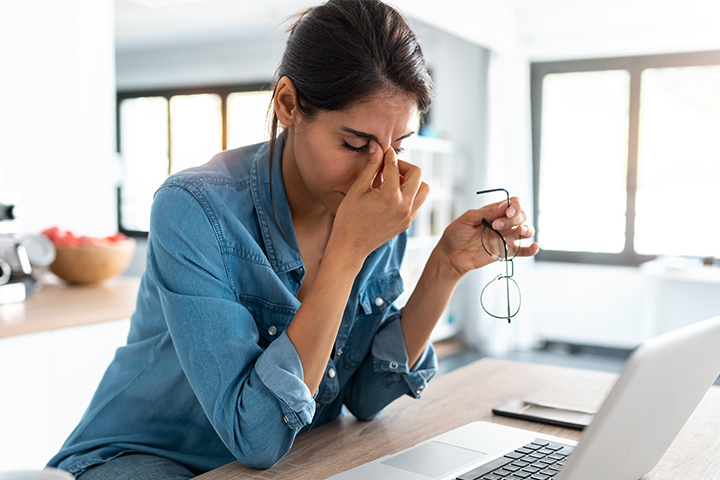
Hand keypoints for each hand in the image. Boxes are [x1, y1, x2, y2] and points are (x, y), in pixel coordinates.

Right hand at [329, 141, 429, 259]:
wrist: (350, 247)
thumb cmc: (348, 218)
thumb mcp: (357, 189)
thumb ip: (370, 166)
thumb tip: (377, 146)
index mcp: (390, 195)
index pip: (395, 166)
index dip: (388, 154)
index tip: (383, 150)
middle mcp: (404, 206)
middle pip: (417, 174)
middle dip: (404, 166)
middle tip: (389, 167)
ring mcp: (408, 216)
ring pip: (424, 189)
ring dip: (412, 180)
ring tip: (394, 181)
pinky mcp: (408, 223)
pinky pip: (418, 202)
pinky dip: (410, 193)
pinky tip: (393, 194)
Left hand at [437, 197, 538, 276]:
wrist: (451, 255)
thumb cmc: (456, 234)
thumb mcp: (467, 219)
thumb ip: (485, 212)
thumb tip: (504, 206)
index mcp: (494, 211)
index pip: (513, 203)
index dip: (515, 206)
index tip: (506, 212)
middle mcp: (503, 223)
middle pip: (521, 215)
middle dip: (513, 218)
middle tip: (496, 226)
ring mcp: (505, 237)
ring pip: (526, 230)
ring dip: (527, 229)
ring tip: (519, 231)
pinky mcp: (506, 252)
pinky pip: (523, 250)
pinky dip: (531, 249)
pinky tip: (534, 247)